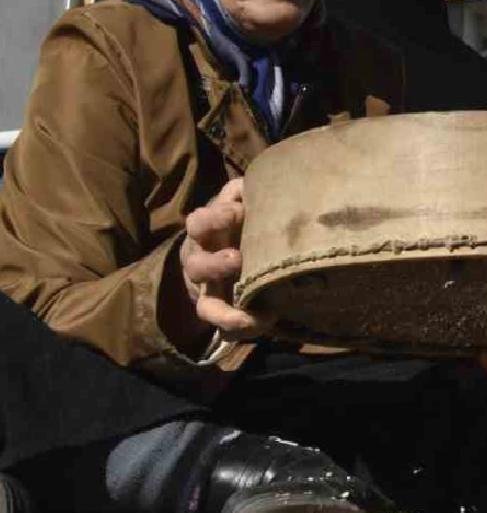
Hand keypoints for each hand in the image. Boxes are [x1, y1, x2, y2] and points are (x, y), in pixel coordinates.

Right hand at [180, 178, 270, 340]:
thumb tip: (252, 184)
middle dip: (215, 265)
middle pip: (195, 266)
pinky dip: (241, 329)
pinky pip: (224, 328)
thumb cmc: (239, 220)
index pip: (198, 223)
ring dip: (228, 311)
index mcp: (205, 233)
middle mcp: (201, 262)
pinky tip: (265, 322)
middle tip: (237, 259)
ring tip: (254, 313)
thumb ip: (244, 192)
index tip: (237, 212)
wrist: (230, 249)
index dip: (214, 217)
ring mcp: (209, 290)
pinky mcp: (221, 311)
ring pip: (206, 306)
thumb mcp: (239, 202)